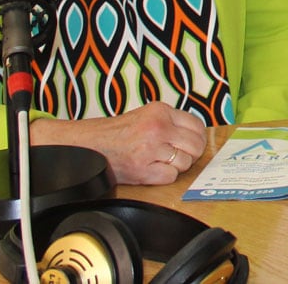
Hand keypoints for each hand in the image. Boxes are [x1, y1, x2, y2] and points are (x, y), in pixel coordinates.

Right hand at [30, 102, 206, 185]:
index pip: (197, 126)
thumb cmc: (117, 132)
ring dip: (176, 166)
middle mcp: (157, 128)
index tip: (193, 143)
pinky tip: (152, 169)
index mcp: (160, 111)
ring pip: (185, 163)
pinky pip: (170, 177)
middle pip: (195, 146)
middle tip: (179, 155)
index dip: (198, 138)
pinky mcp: (143, 169)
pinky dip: (164, 177)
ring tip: (160, 161)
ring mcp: (151, 149)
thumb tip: (196, 134)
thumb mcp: (146, 115)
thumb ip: (170, 121)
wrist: (90, 145)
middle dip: (191, 154)